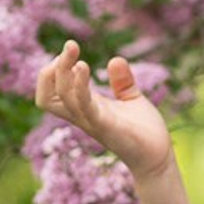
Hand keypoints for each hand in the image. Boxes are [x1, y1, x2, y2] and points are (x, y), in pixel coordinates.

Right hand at [36, 40, 172, 178]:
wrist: (159, 158)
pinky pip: (83, 106)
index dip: (52, 70)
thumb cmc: (144, 132)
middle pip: (44, 96)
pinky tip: (84, 67)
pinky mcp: (106, 126)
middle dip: (49, 70)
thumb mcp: (131, 99)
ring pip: (60, 98)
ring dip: (63, 73)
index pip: (50, 91)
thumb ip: (122, 81)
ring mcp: (92, 121)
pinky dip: (79, 86)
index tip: (70, 52)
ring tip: (76, 55)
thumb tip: (115, 59)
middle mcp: (82, 115)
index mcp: (84, 107)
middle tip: (70, 46)